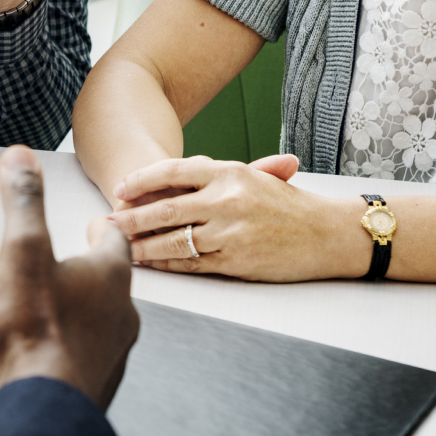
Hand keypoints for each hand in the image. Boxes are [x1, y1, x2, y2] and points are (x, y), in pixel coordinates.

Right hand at [0, 145, 139, 408]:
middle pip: (113, 279)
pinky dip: (77, 342)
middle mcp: (121, 312)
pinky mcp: (98, 380)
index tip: (94, 222)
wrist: (43, 406)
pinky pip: (92, 352)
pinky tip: (56, 346)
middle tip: (77, 258)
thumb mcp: (21, 252)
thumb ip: (24, 202)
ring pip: (105, 318)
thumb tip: (21, 157)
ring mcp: (114, 350)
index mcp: (108, 275)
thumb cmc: (35, 331)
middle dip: (94, 267)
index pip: (115, 238)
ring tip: (62, 301)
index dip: (102, 226)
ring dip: (87, 306)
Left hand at [108, 155, 366, 281]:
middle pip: (164, 209)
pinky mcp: (236, 260)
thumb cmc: (291, 205)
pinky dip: (167, 264)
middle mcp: (227, 200)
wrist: (329, 233)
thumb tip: (169, 182)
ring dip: (142, 246)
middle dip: (130, 218)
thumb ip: (214, 178)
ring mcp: (230, 232)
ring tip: (119, 247)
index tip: (120, 189)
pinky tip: (151, 264)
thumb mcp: (255, 179)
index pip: (173, 171)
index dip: (141, 181)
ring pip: (173, 240)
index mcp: (230, 172)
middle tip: (106, 223)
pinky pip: (191, 263)